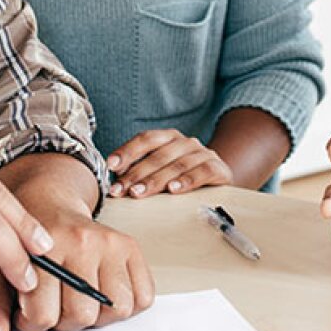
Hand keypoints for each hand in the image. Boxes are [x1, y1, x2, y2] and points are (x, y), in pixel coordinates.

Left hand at [0, 167, 154, 330]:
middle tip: (56, 302)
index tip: (30, 309)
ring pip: (117, 309)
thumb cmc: (27, 241)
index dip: (33, 323)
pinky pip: (143, 296)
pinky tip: (104, 291)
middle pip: (82, 315)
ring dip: (98, 314)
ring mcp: (110, 242)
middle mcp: (82, 241)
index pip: (43, 315)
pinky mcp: (130, 246)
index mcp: (45, 248)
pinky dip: (128, 303)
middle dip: (66, 320)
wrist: (47, 203)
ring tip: (81, 297)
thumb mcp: (2, 270)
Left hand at [106, 129, 233, 197]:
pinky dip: (187, 180)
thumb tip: (115, 181)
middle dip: (136, 174)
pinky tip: (174, 189)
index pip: (146, 139)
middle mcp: (185, 142)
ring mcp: (203, 154)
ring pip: (177, 165)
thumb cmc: (183, 175)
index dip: (127, 151)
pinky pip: (202, 172)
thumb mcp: (162, 170)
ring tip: (140, 192)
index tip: (111, 165)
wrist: (219, 178)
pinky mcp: (218, 168)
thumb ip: (141, 171)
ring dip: (156, 180)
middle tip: (120, 189)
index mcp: (169, 138)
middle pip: (158, 155)